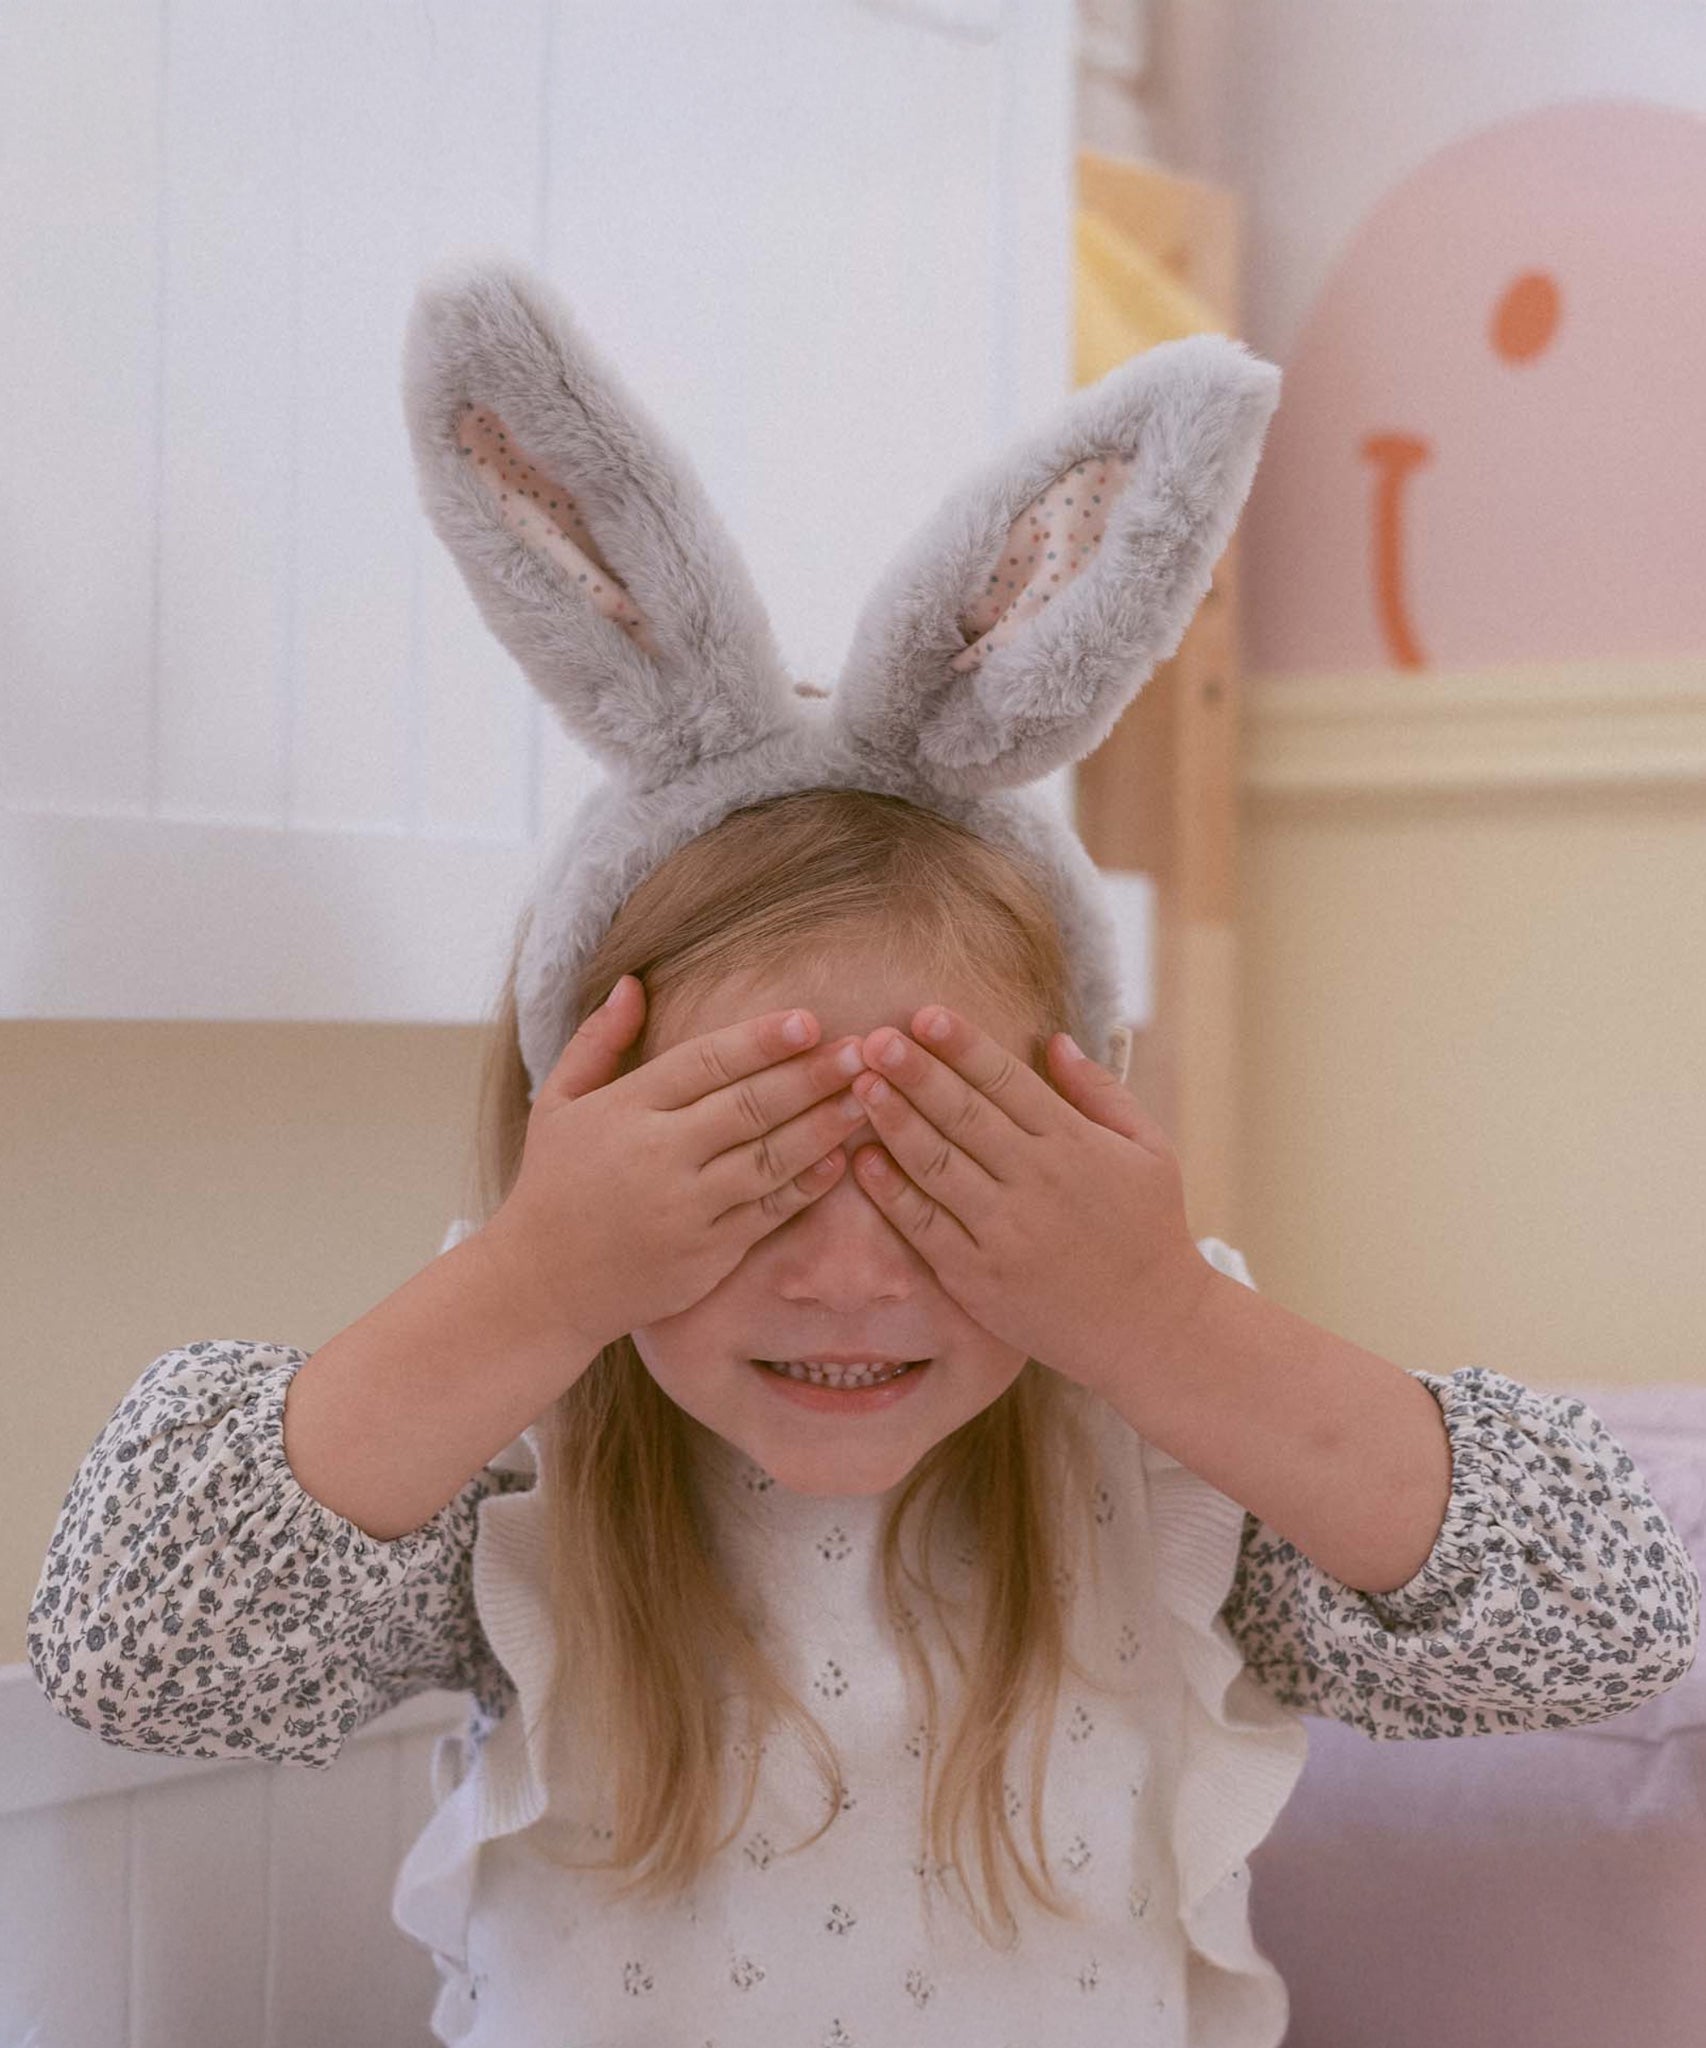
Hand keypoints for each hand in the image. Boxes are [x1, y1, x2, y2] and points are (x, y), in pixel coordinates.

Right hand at [482, 976, 868, 1353]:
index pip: (705, 1062)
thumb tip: (634, 981)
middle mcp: (658, 1157)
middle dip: (812, 1075)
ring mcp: (686, 1209)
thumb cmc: (553, 1184)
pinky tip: (841, 1158)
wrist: (543, 1286)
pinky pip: (770, 1211)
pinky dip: (808, 1184)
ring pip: (771, 1158)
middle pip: (750, 1106)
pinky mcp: (708, 1254)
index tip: (810, 1020)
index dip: (762, 1040)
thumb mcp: (558, 1103)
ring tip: (865, 1098)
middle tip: (863, 1049)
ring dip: (824, 1126)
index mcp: (624, 1110)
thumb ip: (599, 1040)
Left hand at [845, 1007, 1214, 1394]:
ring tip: (859, 1085)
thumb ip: (1100, 1092)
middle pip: (963, 1115)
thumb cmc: (1150, 1230)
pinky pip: (924, 1226)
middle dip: (915, 1073)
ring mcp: (1004, 1232)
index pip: (1008, 1080)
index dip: (963, 1045)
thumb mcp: (1148, 1149)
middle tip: (874, 1039)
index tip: (925, 1014)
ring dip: (894, 1121)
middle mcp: (1036, 1182)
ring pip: (936, 1165)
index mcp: (1075, 1144)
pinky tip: (863, 1158)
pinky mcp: (978, 1278)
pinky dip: (891, 1191)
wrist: (1150, 1328)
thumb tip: (1056, 1040)